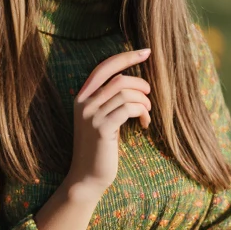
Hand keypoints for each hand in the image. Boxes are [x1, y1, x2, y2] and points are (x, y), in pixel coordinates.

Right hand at [68, 48, 151, 195]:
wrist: (87, 178)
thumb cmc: (99, 149)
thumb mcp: (102, 119)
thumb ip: (109, 100)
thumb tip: (132, 81)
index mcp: (82, 97)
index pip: (104, 67)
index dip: (126, 57)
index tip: (146, 51)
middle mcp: (83, 103)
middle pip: (120, 78)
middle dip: (141, 85)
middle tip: (149, 99)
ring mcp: (91, 115)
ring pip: (126, 93)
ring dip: (144, 102)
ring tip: (146, 116)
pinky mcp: (102, 128)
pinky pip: (129, 108)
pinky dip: (142, 113)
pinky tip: (144, 124)